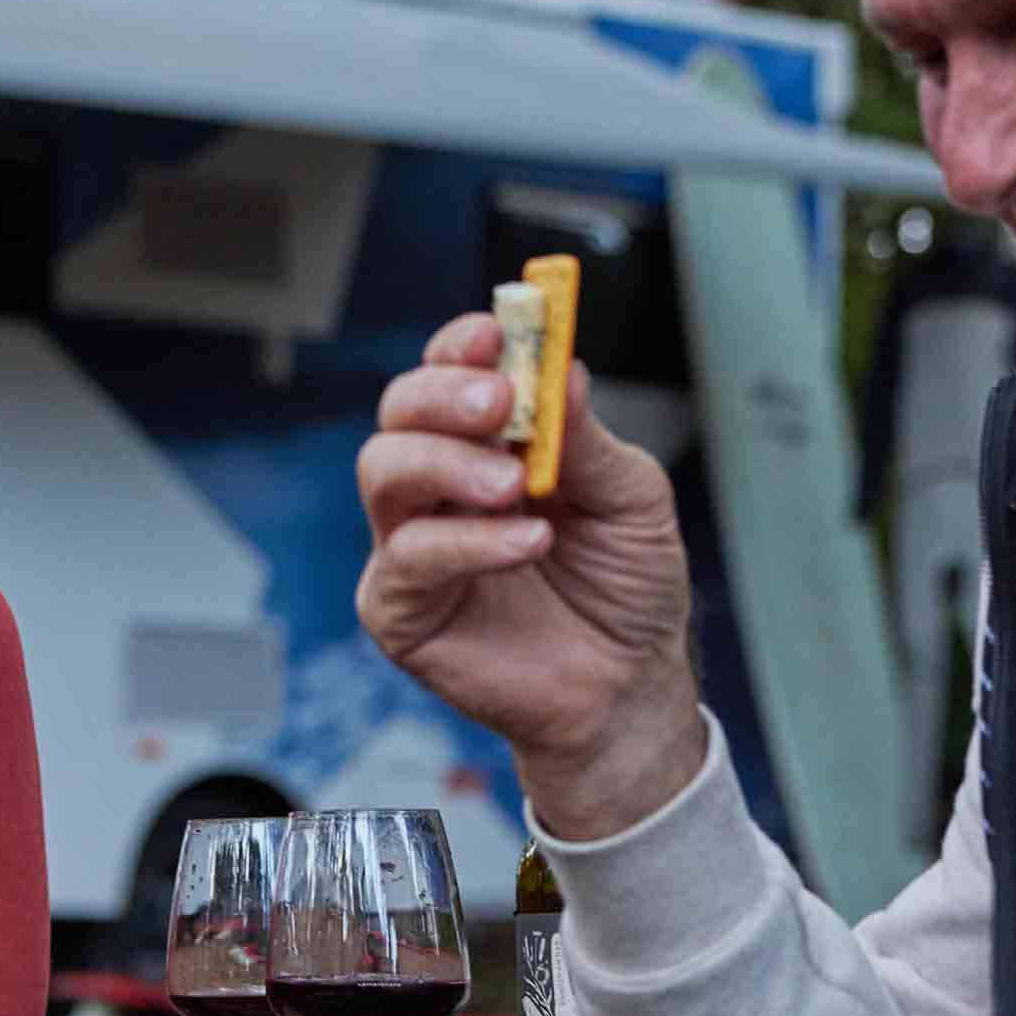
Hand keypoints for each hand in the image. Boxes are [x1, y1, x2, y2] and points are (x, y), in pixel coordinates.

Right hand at [356, 310, 704, 837]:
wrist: (630, 683)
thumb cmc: (625, 584)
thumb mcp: (631, 496)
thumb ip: (587, 436)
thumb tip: (561, 368)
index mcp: (489, 442)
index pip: (449, 373)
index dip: (461, 346)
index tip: (495, 332)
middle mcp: (439, 484)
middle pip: (400, 410)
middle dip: (442, 392)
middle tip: (501, 402)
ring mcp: (413, 544)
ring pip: (384, 472)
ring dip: (449, 462)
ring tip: (516, 485)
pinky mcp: (400, 609)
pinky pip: (409, 558)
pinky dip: (468, 542)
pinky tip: (528, 543)